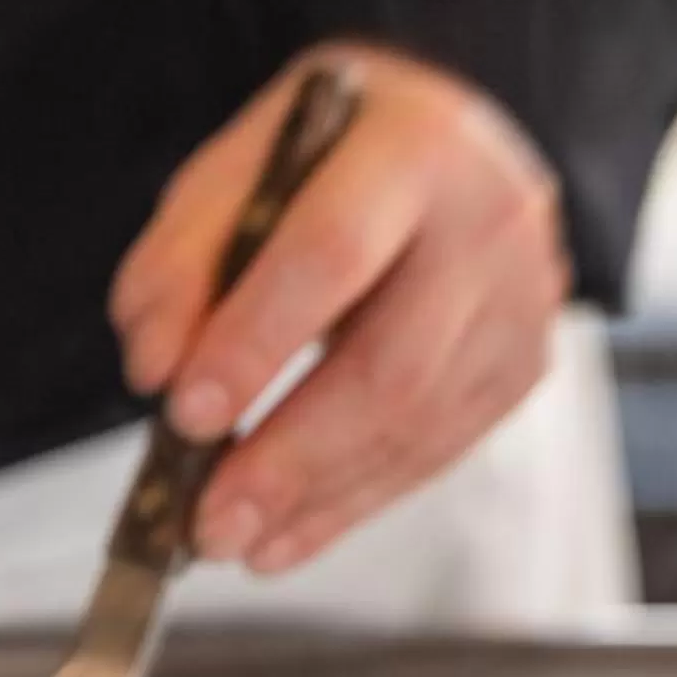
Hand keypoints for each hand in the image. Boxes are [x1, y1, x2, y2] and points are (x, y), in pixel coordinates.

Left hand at [110, 46, 566, 573]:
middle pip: (391, 366)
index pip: (330, 255)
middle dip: (288, 456)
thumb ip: (181, 258)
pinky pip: (436, 452)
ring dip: (316, 498)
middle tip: (207, 519)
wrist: (447, 138)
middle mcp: (488, 224)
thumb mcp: (239, 167)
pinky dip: (352, 502)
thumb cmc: (328, 152)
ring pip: (419, 427)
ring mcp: (521, 302)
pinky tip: (286, 535)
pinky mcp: (522, 365)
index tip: (185, 415)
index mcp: (411, 146)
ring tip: (231, 538)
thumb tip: (154, 370)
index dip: (254, 343)